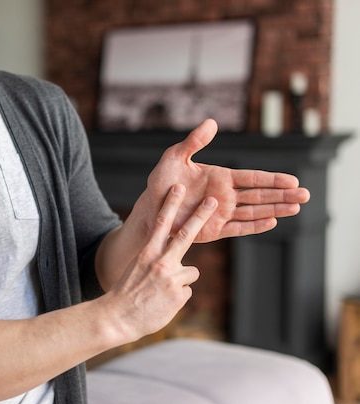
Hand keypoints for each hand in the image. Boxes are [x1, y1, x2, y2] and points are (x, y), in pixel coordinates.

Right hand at [103, 184, 217, 340]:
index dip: (171, 204)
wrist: (117, 318)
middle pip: (186, 235)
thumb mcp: (137, 269)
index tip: (178, 188)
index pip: (160, 224)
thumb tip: (176, 260)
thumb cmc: (125, 294)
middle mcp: (160, 262)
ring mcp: (171, 279)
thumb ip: (155, 260)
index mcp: (147, 254)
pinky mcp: (179, 295)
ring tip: (163, 292)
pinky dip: (178, 298)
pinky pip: (187, 292)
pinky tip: (163, 303)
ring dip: (182, 281)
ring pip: (192, 272)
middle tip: (212, 201)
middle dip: (200, 216)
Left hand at [129, 119, 310, 241]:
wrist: (150, 208)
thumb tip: (211, 122)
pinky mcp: (214, 230)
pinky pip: (238, 228)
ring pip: (254, 211)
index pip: (252, 178)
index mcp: (220, 177)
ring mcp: (221, 213)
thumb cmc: (162, 182)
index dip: (272, 179)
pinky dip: (254, 226)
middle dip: (282, 194)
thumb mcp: (174, 157)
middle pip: (259, 195)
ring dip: (275, 209)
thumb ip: (194, 142)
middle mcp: (225, 196)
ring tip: (296, 207)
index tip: (292, 179)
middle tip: (305, 194)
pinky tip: (273, 222)